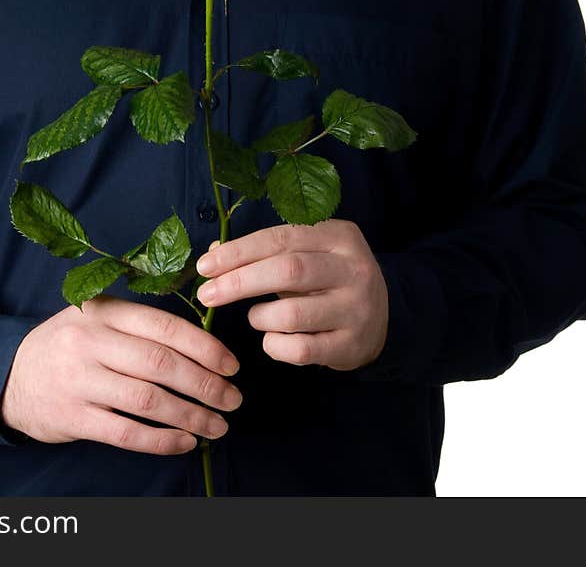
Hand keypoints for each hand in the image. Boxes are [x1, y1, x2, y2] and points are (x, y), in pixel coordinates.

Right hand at [0, 295, 241, 453]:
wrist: (9, 377)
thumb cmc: (69, 346)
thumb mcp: (97, 319)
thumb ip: (141, 325)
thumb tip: (206, 345)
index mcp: (104, 311)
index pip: (165, 326)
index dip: (205, 347)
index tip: (232, 366)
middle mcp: (90, 342)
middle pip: (161, 364)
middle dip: (206, 385)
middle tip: (233, 400)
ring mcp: (79, 380)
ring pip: (148, 400)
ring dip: (191, 416)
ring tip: (217, 426)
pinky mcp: (72, 417)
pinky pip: (126, 433)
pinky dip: (161, 440)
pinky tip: (185, 442)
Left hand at [194, 219, 388, 370]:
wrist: (380, 318)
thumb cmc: (327, 281)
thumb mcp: (304, 255)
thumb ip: (263, 253)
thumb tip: (212, 252)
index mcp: (339, 236)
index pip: (281, 238)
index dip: (238, 252)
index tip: (205, 266)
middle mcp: (353, 269)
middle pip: (287, 270)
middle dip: (239, 282)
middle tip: (208, 294)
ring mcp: (356, 308)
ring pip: (292, 314)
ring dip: (259, 317)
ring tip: (256, 317)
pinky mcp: (352, 344)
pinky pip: (300, 349)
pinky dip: (274, 345)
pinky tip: (272, 340)